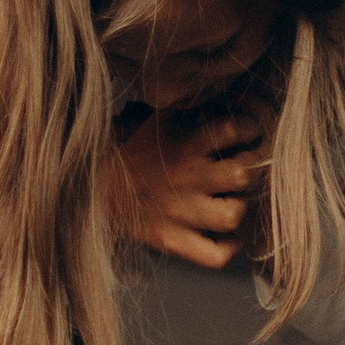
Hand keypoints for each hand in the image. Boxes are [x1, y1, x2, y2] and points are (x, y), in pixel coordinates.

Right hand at [108, 108, 264, 269]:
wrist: (95, 189)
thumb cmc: (135, 153)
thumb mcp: (160, 120)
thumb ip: (191, 107)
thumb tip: (224, 90)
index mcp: (185, 144)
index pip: (233, 129)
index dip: (249, 130)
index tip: (247, 133)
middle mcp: (186, 178)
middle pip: (241, 174)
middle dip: (248, 172)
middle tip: (240, 171)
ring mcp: (179, 213)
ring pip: (232, 215)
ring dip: (237, 209)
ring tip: (229, 203)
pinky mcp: (172, 241)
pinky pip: (216, 254)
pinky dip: (227, 247)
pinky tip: (222, 234)